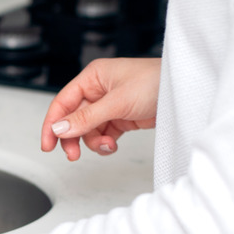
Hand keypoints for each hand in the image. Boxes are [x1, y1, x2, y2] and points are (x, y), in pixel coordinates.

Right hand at [41, 58, 160, 160]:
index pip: (63, 102)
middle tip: (74, 155)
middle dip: (74, 138)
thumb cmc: (156, 83)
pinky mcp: (121, 117)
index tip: (48, 145)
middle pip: (74, 119)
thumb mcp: (116, 102)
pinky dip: (106, 143)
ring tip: (109, 146)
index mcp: (93, 77)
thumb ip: (85, 118)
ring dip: (95, 142)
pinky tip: (114, 145)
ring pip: (89, 130)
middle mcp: (98, 90)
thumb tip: (59, 129)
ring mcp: (110, 104)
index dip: (52, 124)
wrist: (185, 91)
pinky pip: (104, 134)